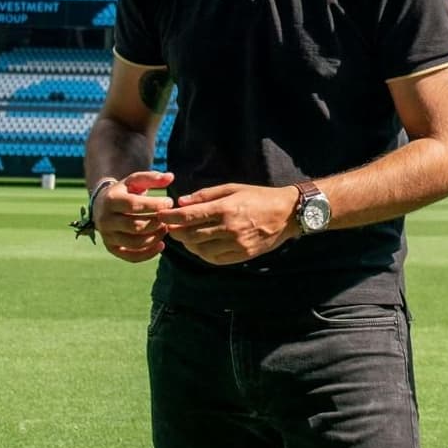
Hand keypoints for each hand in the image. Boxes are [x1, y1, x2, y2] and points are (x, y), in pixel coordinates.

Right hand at [93, 170, 173, 262]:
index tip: (169, 202)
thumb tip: (170, 176)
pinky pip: (130, 256)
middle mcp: (105, 220)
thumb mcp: (134, 180)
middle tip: (169, 218)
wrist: (103, 205)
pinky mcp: (111, 248)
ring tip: (165, 229)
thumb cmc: (125, 191)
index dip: (155, 205)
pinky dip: (148, 254)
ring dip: (155, 238)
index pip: (134, 205)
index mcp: (111, 200)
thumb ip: (152, 178)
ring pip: (134, 242)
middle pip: (135, 226)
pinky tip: (161, 245)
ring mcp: (107, 236)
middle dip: (157, 223)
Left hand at [155, 183, 297, 265]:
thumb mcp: (233, 188)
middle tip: (170, 227)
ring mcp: (236, 244)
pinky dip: (203, 254)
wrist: (287, 213)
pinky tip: (200, 246)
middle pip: (191, 235)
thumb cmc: (258, 197)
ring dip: (188, 244)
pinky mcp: (242, 255)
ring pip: (200, 250)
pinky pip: (214, 259)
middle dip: (176, 232)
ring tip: (185, 236)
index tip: (160, 216)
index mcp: (226, 208)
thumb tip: (181, 202)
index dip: (170, 218)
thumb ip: (206, 196)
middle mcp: (229, 228)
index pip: (189, 216)